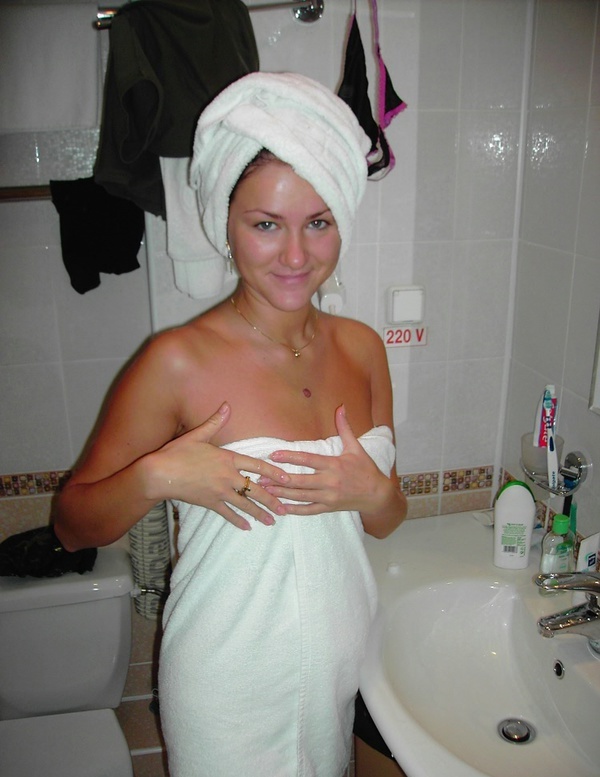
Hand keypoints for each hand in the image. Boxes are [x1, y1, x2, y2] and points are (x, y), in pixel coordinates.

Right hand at [151, 403, 290, 529]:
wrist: (159, 474)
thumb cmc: (177, 452)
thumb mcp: (197, 435)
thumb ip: (215, 422)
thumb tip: (226, 405)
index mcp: (227, 459)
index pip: (256, 465)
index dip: (273, 472)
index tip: (287, 478)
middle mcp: (227, 477)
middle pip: (255, 489)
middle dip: (272, 500)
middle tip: (284, 509)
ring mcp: (219, 492)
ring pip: (244, 505)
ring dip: (259, 513)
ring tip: (272, 521)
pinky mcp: (209, 503)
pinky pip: (227, 514)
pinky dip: (238, 521)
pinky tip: (247, 528)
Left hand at [260, 406, 391, 515]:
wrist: (378, 495)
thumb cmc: (366, 470)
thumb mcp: (356, 447)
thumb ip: (345, 427)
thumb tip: (341, 407)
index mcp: (334, 465)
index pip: (308, 460)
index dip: (290, 457)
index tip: (274, 454)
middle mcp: (330, 482)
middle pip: (300, 481)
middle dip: (279, 479)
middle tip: (261, 476)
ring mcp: (328, 497)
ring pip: (301, 496)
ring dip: (282, 494)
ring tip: (264, 491)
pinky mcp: (328, 508)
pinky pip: (308, 510)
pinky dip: (294, 510)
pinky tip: (281, 508)